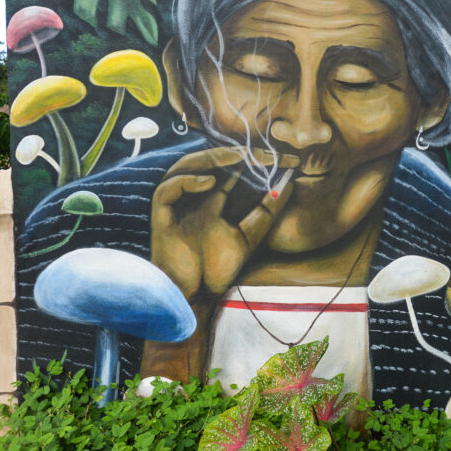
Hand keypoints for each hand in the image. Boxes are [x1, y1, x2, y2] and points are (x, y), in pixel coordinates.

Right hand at [151, 146, 297, 296]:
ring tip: (237, 157)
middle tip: (265, 153)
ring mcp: (176, 206)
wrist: (196, 297)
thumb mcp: (250, 235)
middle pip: (209, 162)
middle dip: (237, 153)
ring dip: (210, 159)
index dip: (255, 161)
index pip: (232, 170)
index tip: (285, 160)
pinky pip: (167, 189)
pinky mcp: (161, 217)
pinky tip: (210, 183)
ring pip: (185, 167)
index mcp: (212, 201)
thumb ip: (267, 211)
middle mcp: (193, 198)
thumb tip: (290, 183)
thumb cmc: (217, 270)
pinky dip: (187, 181)